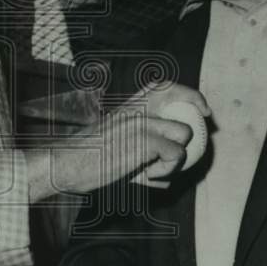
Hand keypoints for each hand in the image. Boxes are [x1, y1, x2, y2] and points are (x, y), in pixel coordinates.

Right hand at [26, 81, 209, 201]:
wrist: (64, 164)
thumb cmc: (85, 162)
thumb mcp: (113, 148)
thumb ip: (139, 156)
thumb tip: (165, 179)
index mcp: (128, 107)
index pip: (162, 86)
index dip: (188, 94)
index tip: (202, 110)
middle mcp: (136, 109)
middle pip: (179, 97)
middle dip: (195, 113)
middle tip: (198, 138)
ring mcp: (142, 122)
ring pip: (184, 134)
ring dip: (175, 158)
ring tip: (153, 171)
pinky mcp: (145, 140)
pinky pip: (175, 156)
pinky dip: (166, 170)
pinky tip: (145, 177)